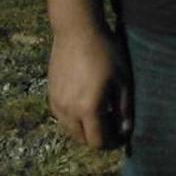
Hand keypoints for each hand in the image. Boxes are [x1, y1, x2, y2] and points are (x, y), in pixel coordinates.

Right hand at [48, 23, 130, 149]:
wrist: (77, 31)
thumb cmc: (106, 52)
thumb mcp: (123, 79)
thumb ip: (124, 107)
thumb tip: (125, 129)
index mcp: (88, 109)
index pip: (97, 141)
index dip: (111, 143)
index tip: (123, 137)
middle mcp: (68, 111)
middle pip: (82, 139)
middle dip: (99, 138)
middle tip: (114, 127)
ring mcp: (56, 104)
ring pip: (71, 129)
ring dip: (86, 128)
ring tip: (104, 114)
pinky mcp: (50, 95)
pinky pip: (62, 117)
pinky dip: (75, 118)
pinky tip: (88, 104)